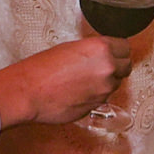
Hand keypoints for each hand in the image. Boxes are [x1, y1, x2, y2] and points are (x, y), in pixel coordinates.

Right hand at [0, 37, 130, 125]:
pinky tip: (79, 91)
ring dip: (106, 81)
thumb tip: (105, 54)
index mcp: (102, 49)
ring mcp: (104, 89)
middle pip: (126, 66)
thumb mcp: (71, 48)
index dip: (118, 50)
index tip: (114, 52)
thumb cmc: (41, 69)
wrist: (28, 93)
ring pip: (116, 83)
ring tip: (84, 79)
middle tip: (101, 66)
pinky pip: (103, 97)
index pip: (125, 47)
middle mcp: (107, 68)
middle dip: (117, 66)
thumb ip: (94, 51)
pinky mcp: (97, 105)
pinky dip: (95, 94)